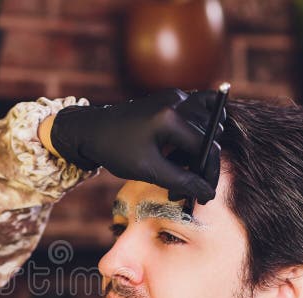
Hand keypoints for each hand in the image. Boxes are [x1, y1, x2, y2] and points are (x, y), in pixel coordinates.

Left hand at [50, 89, 224, 203]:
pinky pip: (198, 113)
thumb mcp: (148, 169)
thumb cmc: (115, 150)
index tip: (203, 196)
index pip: (207, 147)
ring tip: (175, 166)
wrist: (92, 130)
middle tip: (181, 186)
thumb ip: (181, 180)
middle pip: (211, 135)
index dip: (208, 174)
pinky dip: (195, 132)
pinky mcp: (172, 98)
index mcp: (170, 117)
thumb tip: (208, 193)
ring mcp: (176, 96)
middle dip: (201, 164)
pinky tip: (177, 151)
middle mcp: (177, 101)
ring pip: (207, 124)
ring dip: (197, 149)